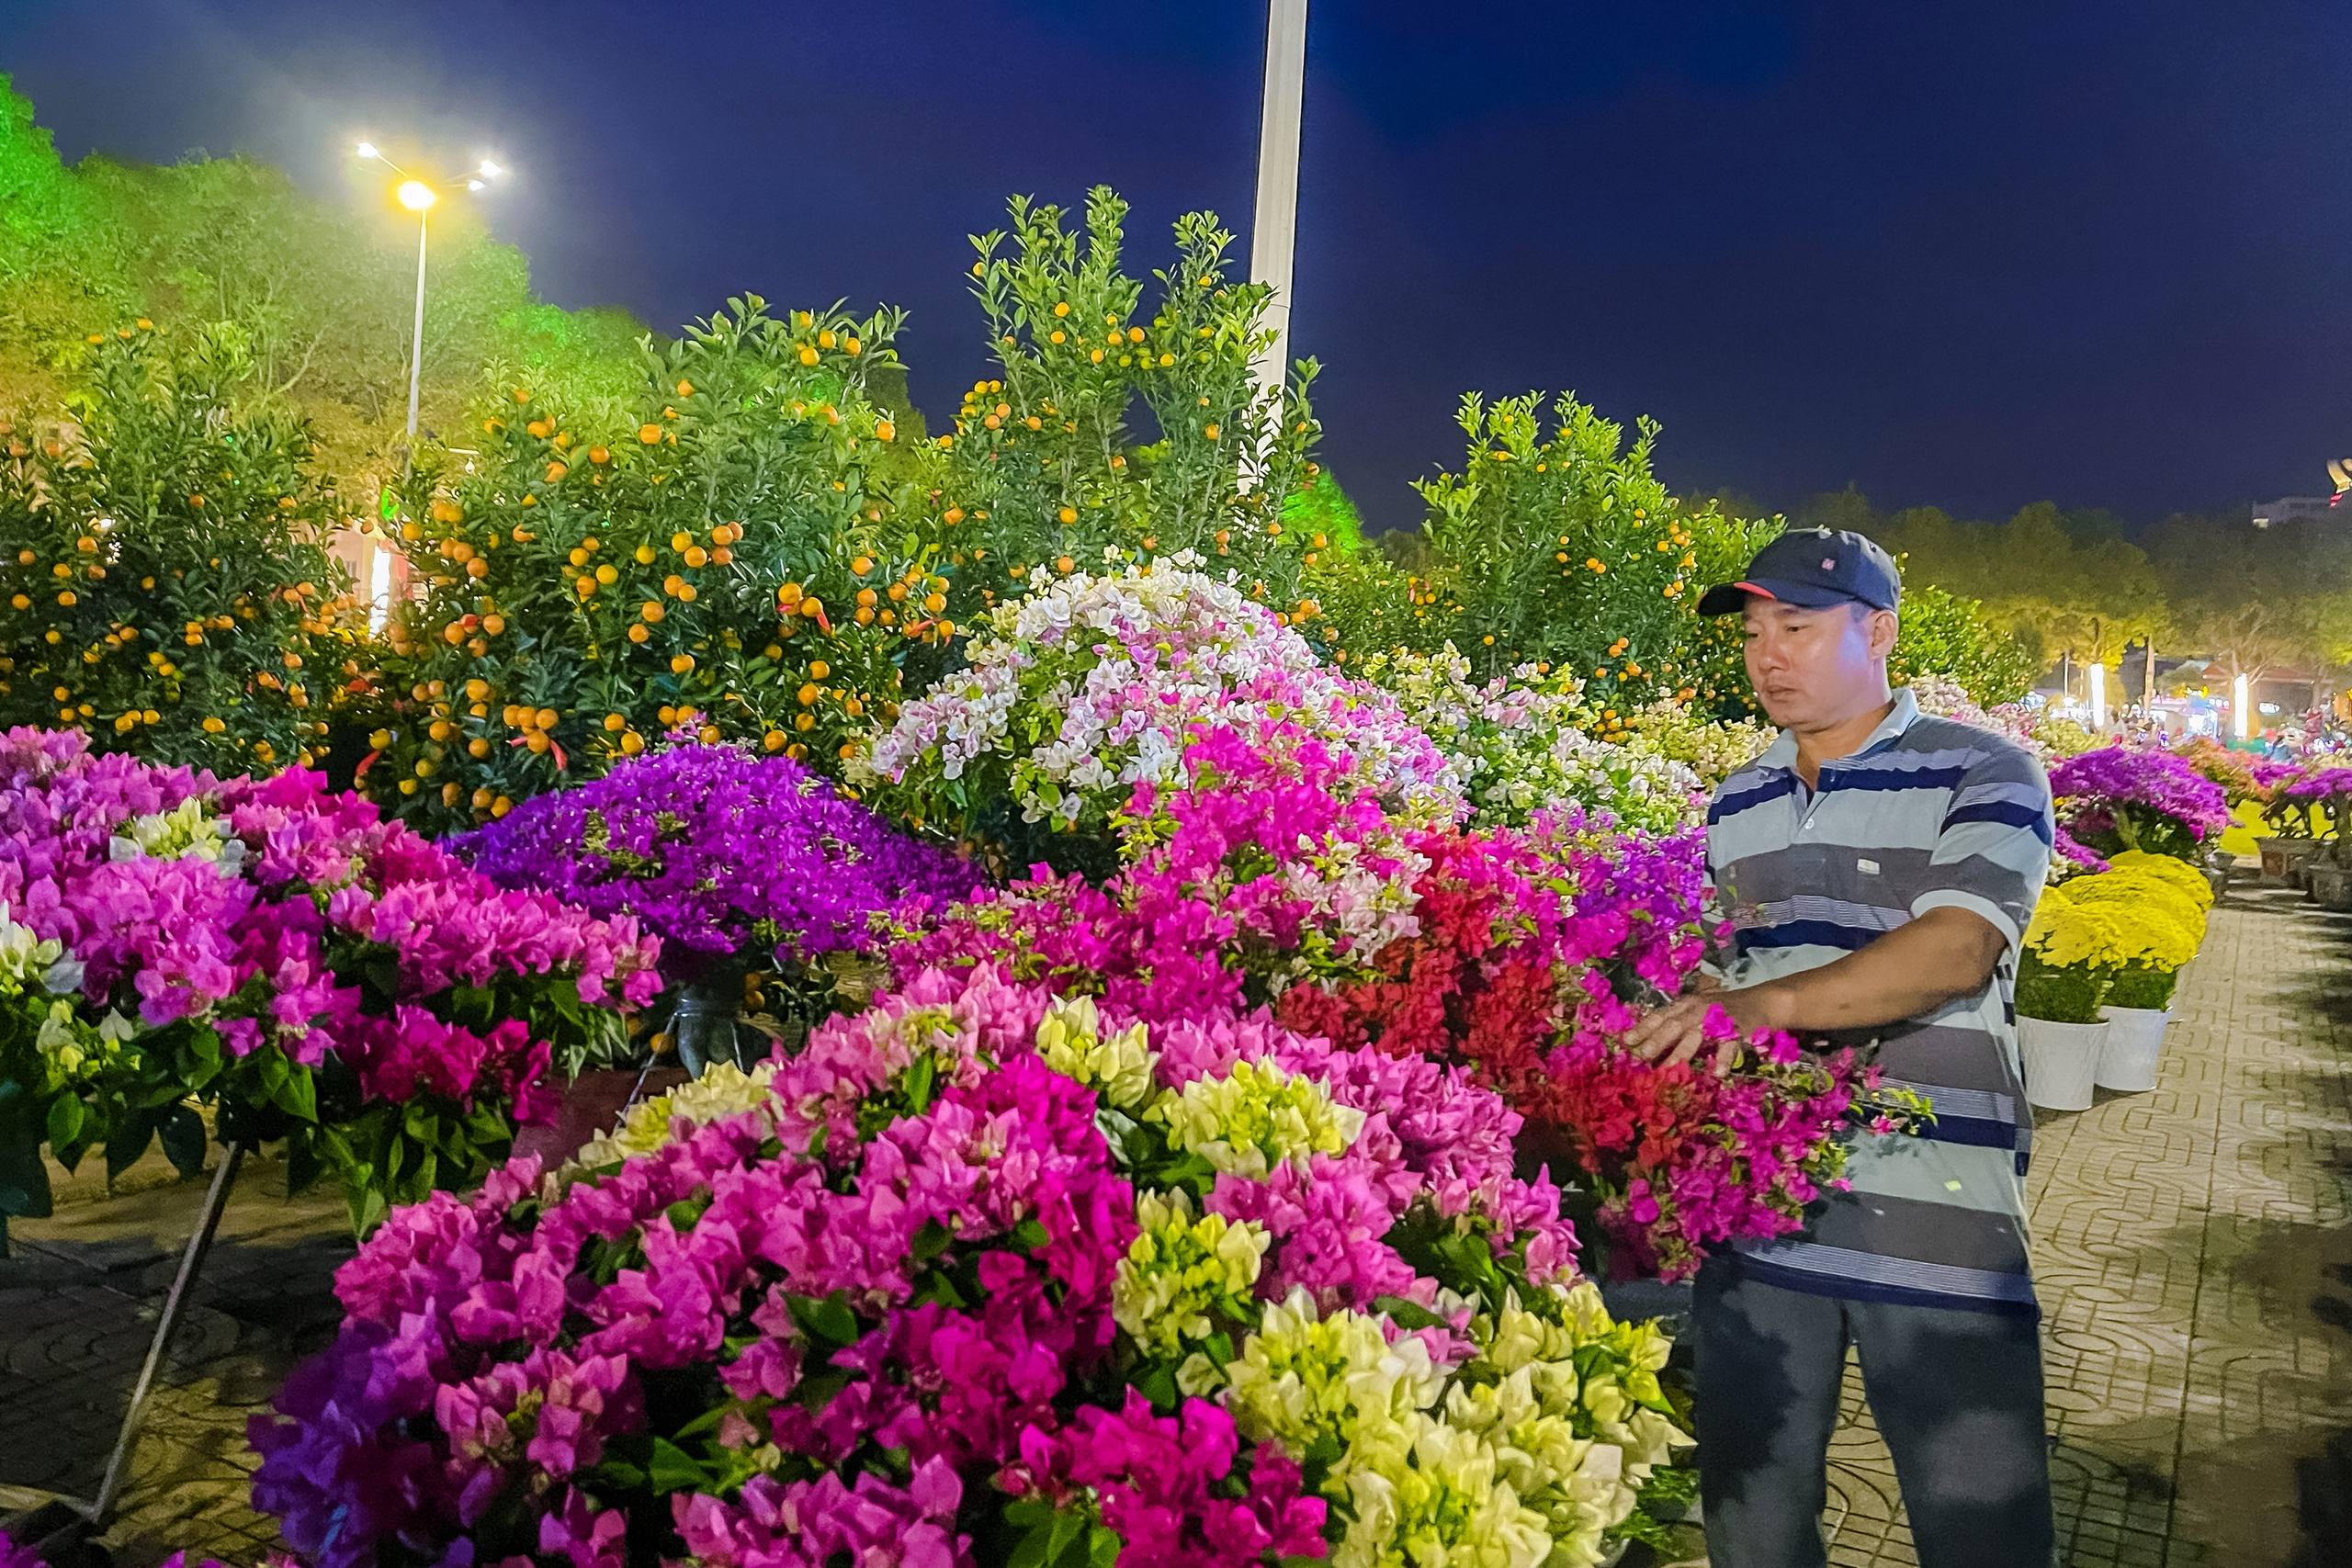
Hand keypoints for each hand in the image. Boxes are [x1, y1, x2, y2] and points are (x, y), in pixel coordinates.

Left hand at [1627, 984, 1777, 1071]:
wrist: (1761, 1001)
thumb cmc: (1720, 1010)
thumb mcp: (1695, 1011)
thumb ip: (1674, 1025)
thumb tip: (1645, 1045)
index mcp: (1685, 1005)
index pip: (1661, 1015)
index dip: (1644, 1027)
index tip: (1627, 1041)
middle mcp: (1699, 1009)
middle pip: (1675, 1024)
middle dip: (1658, 1038)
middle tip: (1643, 1054)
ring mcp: (1719, 1018)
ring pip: (1698, 1034)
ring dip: (1683, 1051)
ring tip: (1671, 1068)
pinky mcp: (1739, 1029)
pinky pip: (1730, 1045)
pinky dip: (1724, 1058)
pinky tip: (1718, 1073)